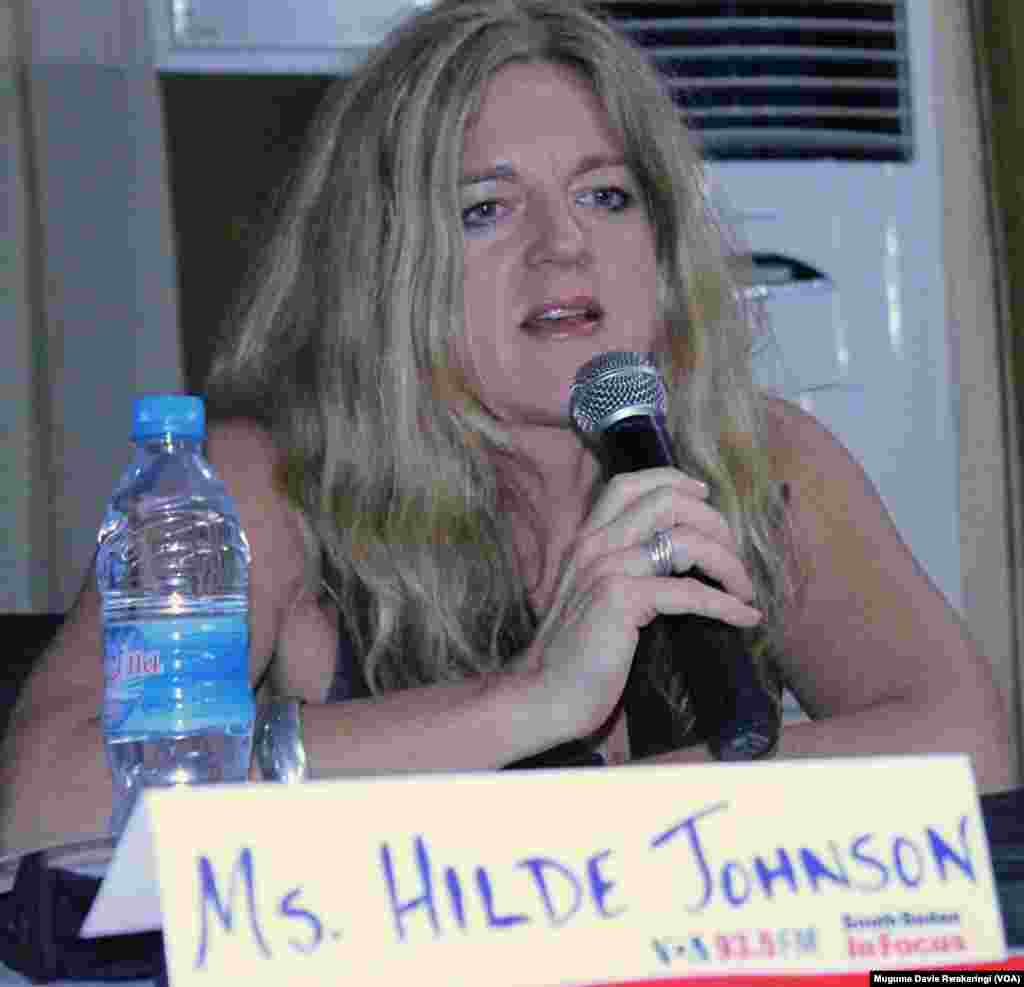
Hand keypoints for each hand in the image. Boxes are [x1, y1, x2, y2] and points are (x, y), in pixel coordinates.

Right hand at [525, 467, 762, 741]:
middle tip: (732, 556)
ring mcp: (606, 569)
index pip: (629, 484)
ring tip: (743, 589)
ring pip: (687, 540)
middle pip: (668, 501)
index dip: (673, 481)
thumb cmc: (573, 653)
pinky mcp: (620, 600)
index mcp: (587, 539)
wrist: (543, 693)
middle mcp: (595, 545)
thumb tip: (675, 564)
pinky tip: (743, 618)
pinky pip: (689, 592)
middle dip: (714, 523)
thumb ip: (620, 570)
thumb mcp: (591, 596)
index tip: (705, 496)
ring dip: (728, 563)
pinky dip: (725, 604)